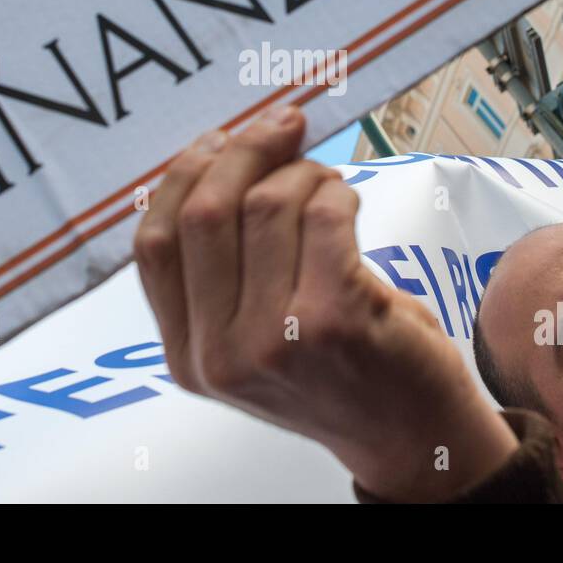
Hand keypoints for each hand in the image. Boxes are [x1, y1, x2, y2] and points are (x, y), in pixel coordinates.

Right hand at [133, 105, 517, 501]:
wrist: (410, 436)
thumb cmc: (337, 369)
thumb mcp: (251, 336)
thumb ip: (223, 270)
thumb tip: (222, 151)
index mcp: (187, 355)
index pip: (153, 244)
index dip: (182, 177)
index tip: (218, 141)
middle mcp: (220, 355)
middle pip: (205, 213)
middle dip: (245, 150)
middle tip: (282, 126)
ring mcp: (275, 340)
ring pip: (267, 205)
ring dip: (303, 173)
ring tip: (325, 183)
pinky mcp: (334, 320)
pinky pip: (324, 215)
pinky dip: (338, 192)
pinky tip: (348, 204)